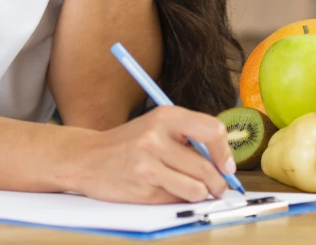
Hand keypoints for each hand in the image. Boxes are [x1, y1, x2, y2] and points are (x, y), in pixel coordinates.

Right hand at [66, 106, 235, 203]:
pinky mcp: (142, 188)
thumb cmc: (129, 143)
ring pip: (196, 189)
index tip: (228, 166)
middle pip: (207, 167)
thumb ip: (188, 137)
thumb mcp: (157, 126)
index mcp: (165, 116)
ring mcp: (148, 164)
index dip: (225, 152)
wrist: (87, 158)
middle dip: (219, 183)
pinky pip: (176, 200)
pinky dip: (180, 200)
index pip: (212, 130)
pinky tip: (170, 191)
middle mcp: (156, 138)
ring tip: (198, 191)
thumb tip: (223, 161)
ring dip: (202, 194)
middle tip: (219, 188)